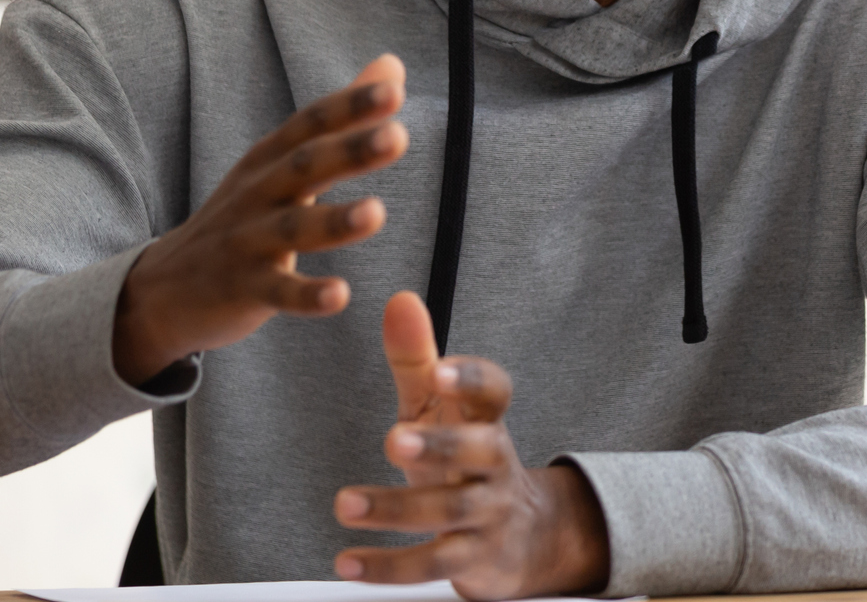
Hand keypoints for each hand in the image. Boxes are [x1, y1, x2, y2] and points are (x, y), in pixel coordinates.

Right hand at [111, 55, 408, 385]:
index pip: (311, 123)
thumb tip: (392, 64)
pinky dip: (307, 295)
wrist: (165, 287)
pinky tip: (340, 296)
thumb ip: (341, 118)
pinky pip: (278, 292)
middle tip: (398, 136)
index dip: (349, 106)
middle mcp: (257, 191)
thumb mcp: (282, 161)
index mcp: (270, 159)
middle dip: (349, 151)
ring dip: (334, 221)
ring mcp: (246, 240)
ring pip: (293, 229)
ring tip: (376, 213)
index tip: (394, 89)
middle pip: (303, 166)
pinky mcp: (242, 289)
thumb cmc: (243, 215)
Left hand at [332, 292, 610, 599]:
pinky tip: (346, 562)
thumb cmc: (465, 456)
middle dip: (439, 444)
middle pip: (479, 450)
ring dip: (396, 508)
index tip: (438, 371)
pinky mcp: (471, 558)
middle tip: (393, 439)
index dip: (470, 380)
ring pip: (450, 510)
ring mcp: (486, 512)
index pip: (493, 391)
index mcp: (485, 418)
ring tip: (345, 502)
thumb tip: (399, 299)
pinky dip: (387, 567)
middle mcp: (494, 462)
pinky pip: (431, 564)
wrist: (521, 536)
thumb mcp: (440, 408)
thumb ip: (416, 358)